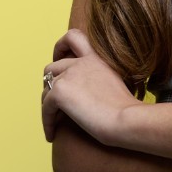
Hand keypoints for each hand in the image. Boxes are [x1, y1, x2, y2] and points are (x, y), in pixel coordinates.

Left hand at [41, 28, 138, 144]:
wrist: (125, 118)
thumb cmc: (127, 109)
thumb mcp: (116, 83)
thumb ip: (99, 79)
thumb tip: (87, 92)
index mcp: (97, 57)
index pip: (73, 36)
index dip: (61, 46)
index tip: (60, 58)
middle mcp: (82, 61)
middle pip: (52, 67)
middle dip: (49, 82)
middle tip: (54, 99)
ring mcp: (69, 74)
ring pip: (46, 88)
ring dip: (47, 105)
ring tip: (55, 121)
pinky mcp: (59, 91)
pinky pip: (44, 107)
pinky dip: (46, 122)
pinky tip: (51, 135)